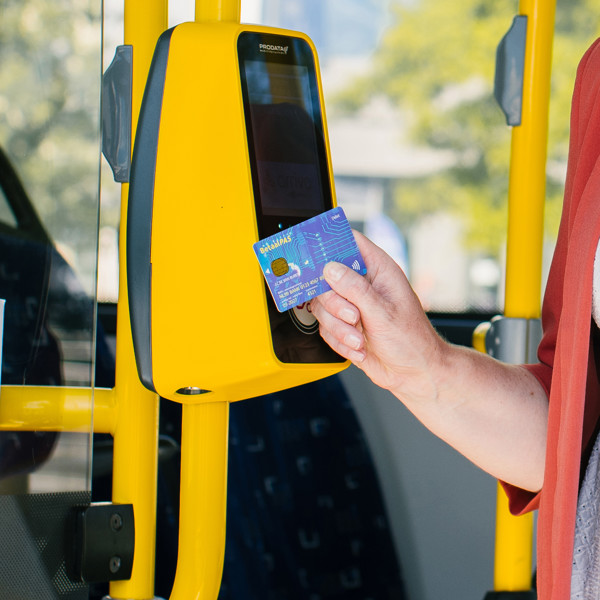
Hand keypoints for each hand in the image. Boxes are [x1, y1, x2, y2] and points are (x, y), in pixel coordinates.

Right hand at [310, 232, 444, 401]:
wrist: (414, 375)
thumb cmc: (411, 341)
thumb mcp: (383, 313)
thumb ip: (355, 289)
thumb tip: (330, 268)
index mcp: (379, 271)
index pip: (350, 242)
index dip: (332, 243)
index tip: (316, 255)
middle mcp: (363, 285)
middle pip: (326, 278)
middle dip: (336, 304)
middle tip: (354, 318)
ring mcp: (352, 305)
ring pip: (322, 306)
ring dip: (339, 328)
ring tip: (360, 339)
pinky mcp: (344, 326)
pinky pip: (325, 328)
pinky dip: (339, 341)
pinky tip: (359, 347)